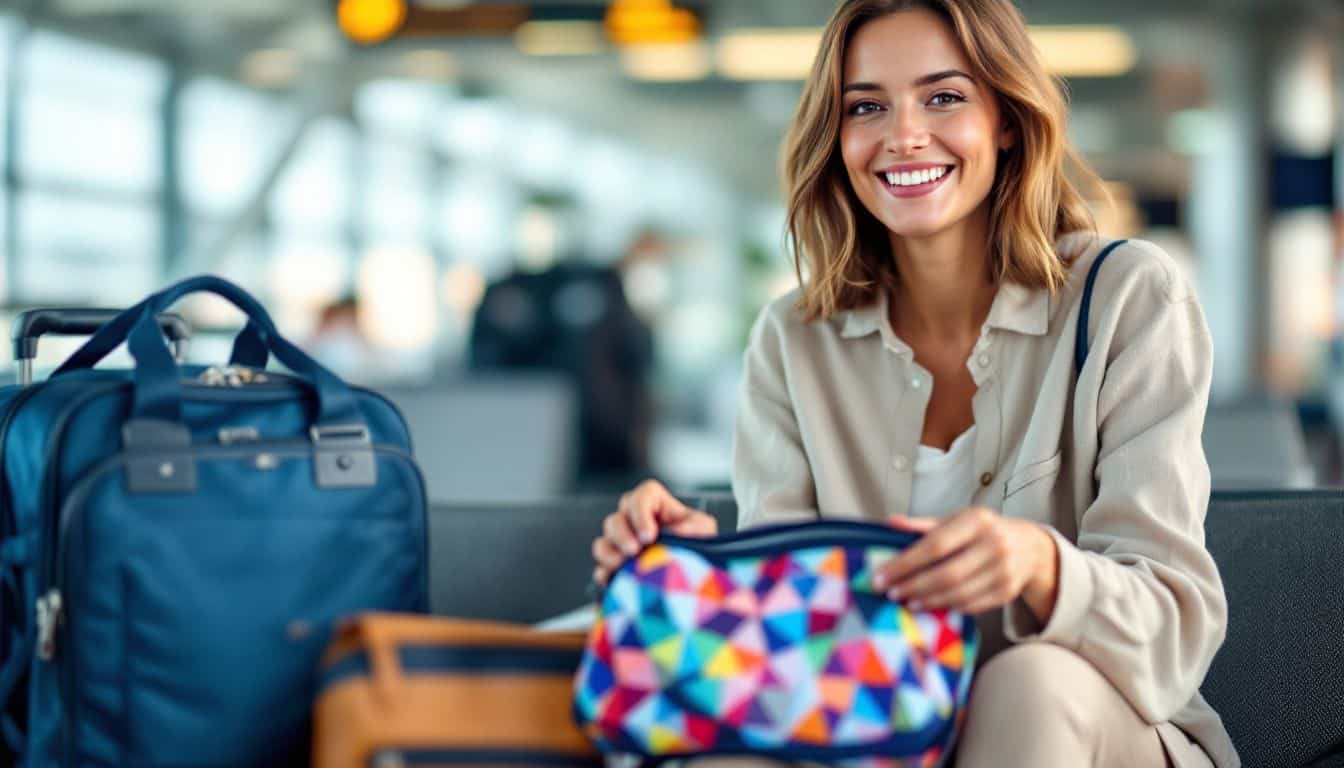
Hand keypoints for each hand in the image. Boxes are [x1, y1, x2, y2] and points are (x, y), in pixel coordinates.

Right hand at [591, 479, 717, 586]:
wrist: (694, 572)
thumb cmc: (698, 542)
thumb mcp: (703, 528)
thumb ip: (694, 526)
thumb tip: (677, 532)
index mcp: (654, 504)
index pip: (641, 496)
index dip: (640, 512)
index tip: (649, 535)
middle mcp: (633, 521)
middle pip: (616, 519)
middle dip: (622, 535)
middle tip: (635, 551)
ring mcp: (622, 544)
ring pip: (603, 541)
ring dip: (609, 553)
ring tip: (622, 566)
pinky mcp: (616, 567)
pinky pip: (600, 568)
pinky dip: (605, 574)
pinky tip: (615, 581)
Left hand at [872, 506, 1058, 617]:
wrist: (1029, 548)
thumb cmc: (983, 532)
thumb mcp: (957, 520)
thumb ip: (924, 525)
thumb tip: (890, 523)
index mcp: (976, 521)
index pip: (935, 545)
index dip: (906, 563)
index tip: (882, 575)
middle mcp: (994, 545)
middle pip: (947, 573)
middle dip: (914, 586)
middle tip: (891, 593)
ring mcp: (1004, 571)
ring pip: (959, 593)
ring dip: (928, 600)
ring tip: (907, 601)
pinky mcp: (1007, 592)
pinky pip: (972, 605)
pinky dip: (948, 607)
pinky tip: (931, 605)